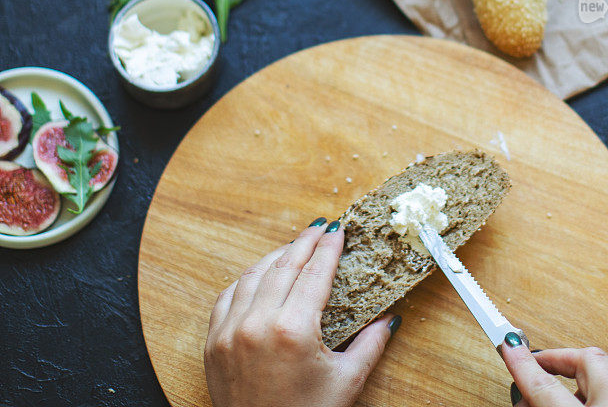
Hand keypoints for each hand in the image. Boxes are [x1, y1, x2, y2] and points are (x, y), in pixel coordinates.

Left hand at [204, 218, 400, 406]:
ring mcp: (230, 331)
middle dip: (305, 242)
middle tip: (321, 228)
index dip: (329, 248)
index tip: (338, 230)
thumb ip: (371, 345)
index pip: (315, 272)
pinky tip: (261, 275)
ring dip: (276, 256)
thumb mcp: (346, 382)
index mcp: (293, 330)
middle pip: (285, 265)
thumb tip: (389, 319)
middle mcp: (258, 324)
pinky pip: (228, 295)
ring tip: (294, 248)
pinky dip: (247, 279)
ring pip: (254, 274)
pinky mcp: (213, 343)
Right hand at [502, 334, 607, 405]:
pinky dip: (603, 389)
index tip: (508, 345)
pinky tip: (589, 401)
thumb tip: (524, 397)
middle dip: (558, 358)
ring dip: (582, 372)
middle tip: (533, 366)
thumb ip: (541, 405)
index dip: (523, 364)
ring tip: (560, 386)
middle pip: (588, 360)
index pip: (546, 387)